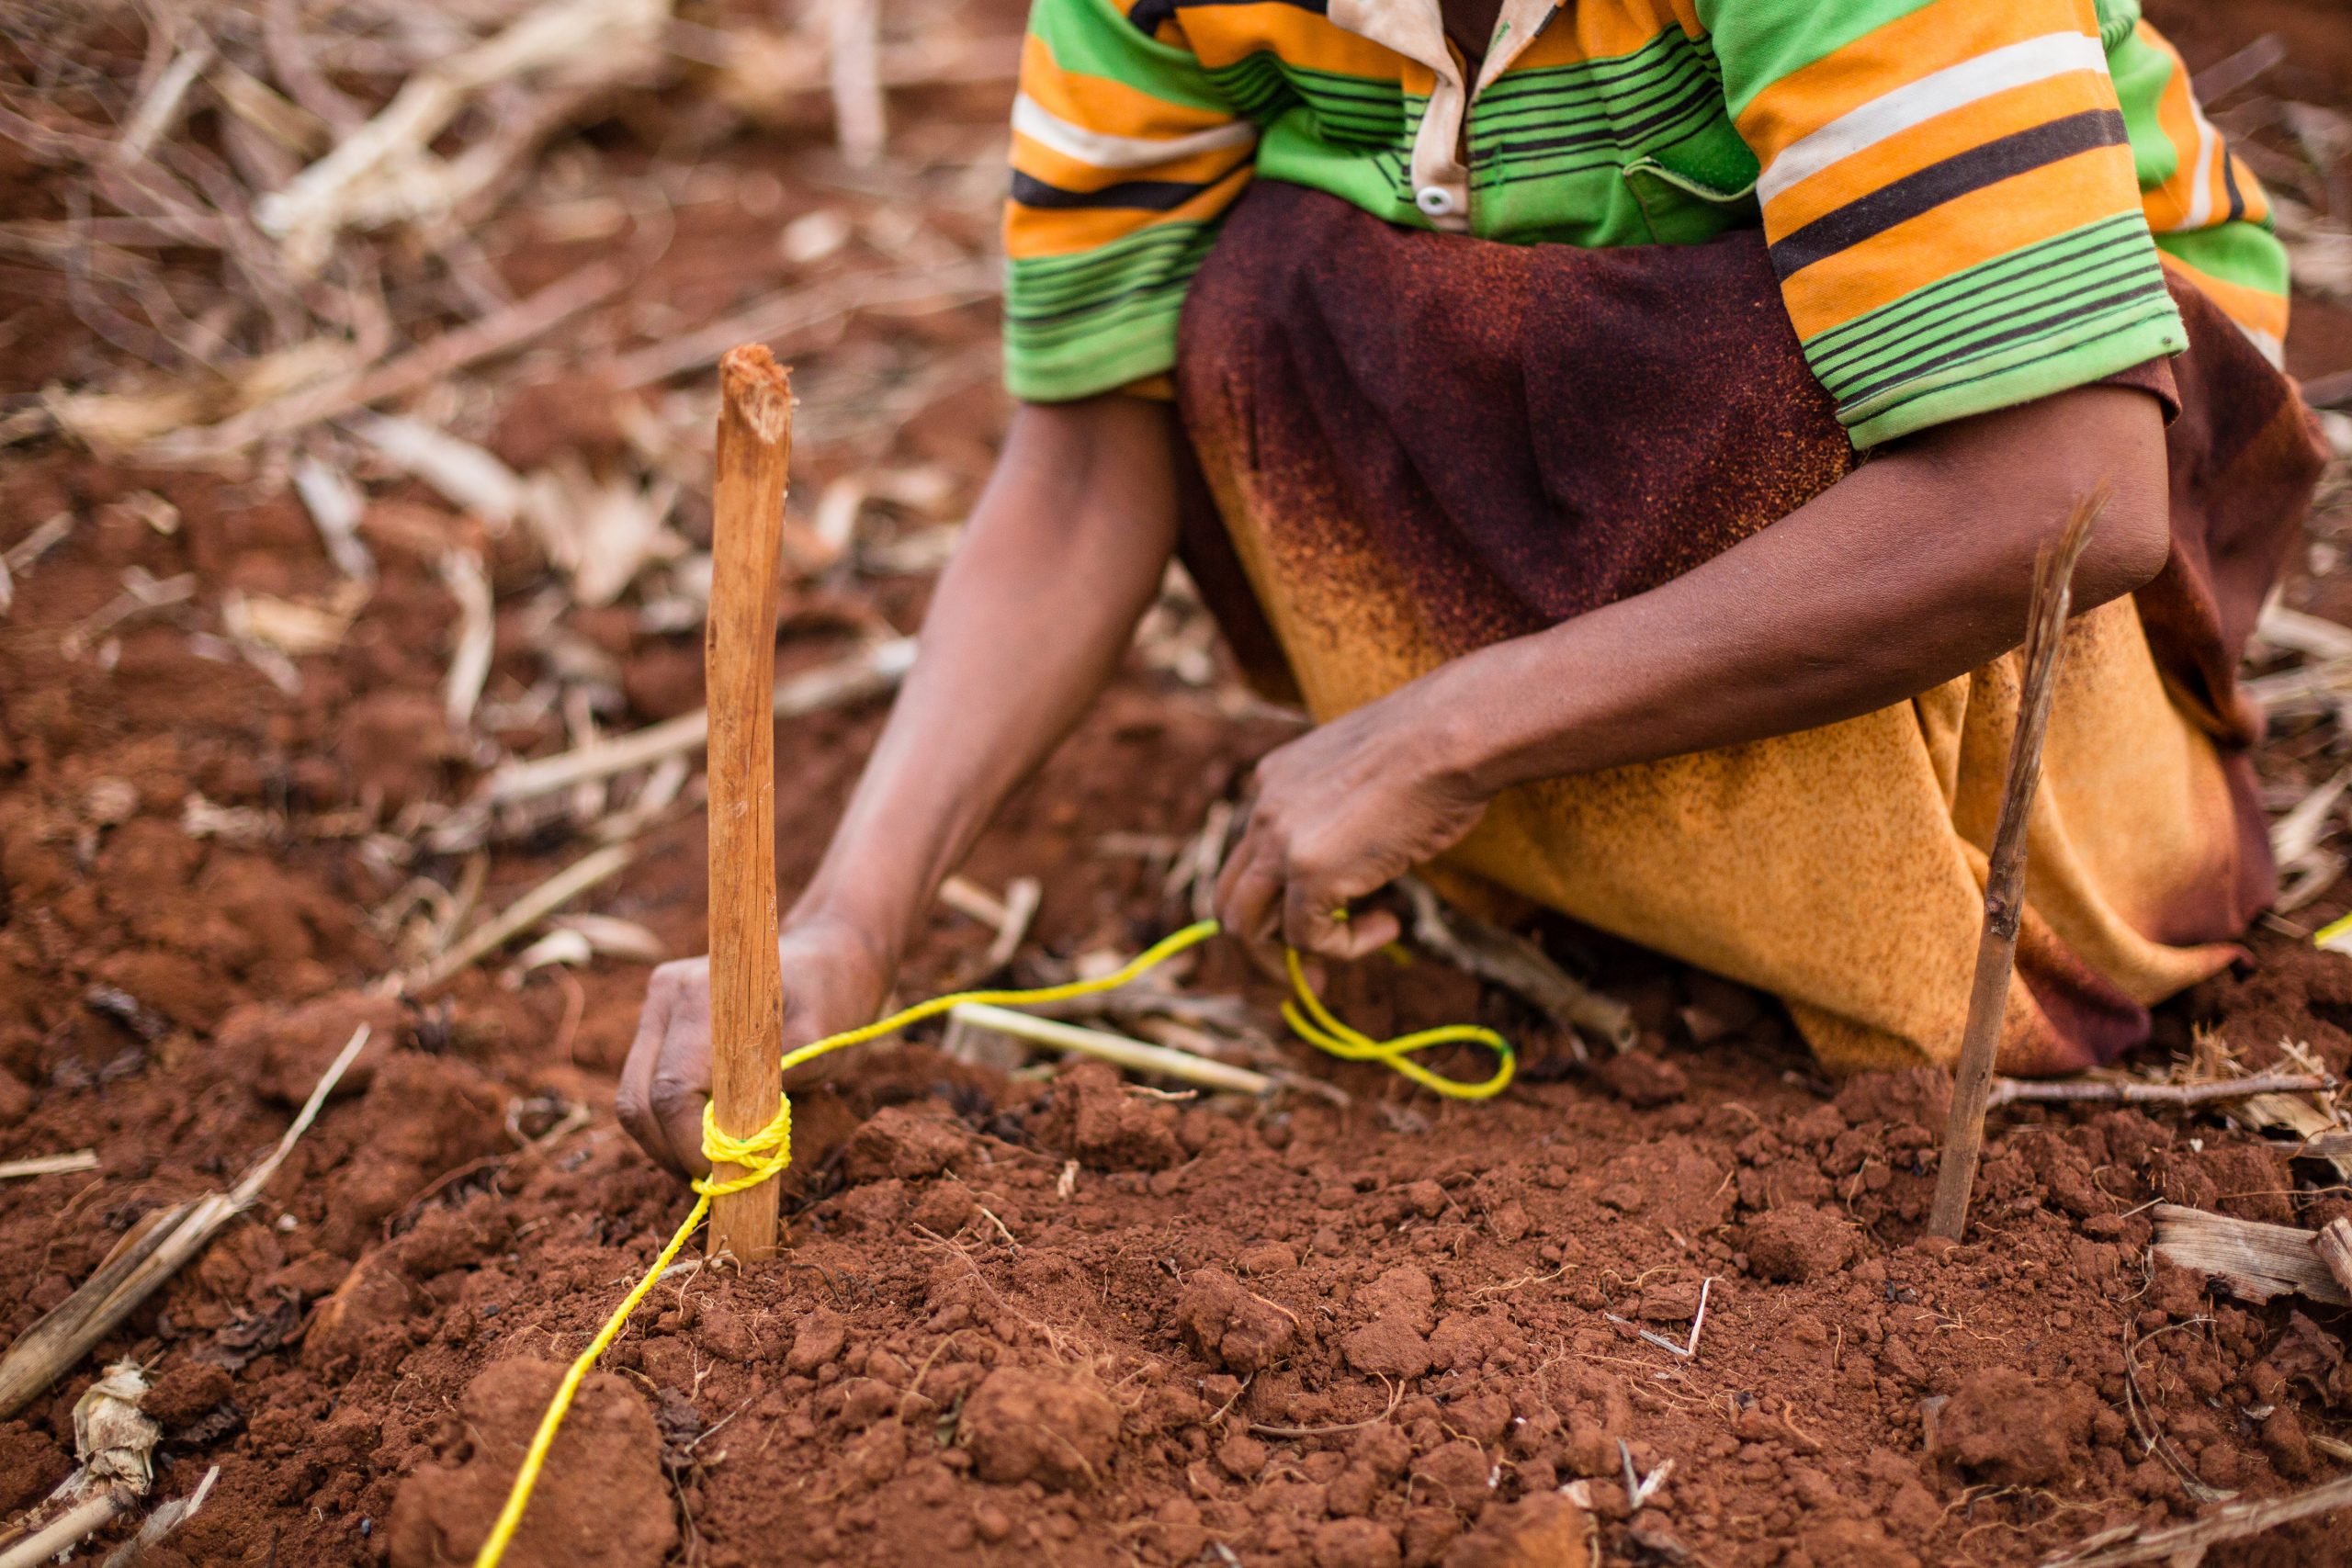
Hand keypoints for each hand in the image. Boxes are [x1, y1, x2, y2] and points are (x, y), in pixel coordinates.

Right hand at [617, 917, 894, 1179]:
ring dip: (664, 1141)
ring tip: (711, 1162)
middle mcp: (668, 994)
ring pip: (633, 1099)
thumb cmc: (832, 1003)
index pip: (671, 1092)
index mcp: (707, 996)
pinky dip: (666, 1121)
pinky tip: (704, 1134)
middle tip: (715, 1180)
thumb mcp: (820, 1051)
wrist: (827, 959)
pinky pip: (643, 1085)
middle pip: (637, 1101)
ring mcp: (656, 1005)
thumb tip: (729, 1152)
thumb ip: (770, 1095)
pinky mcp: (655, 1020)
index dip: (689, 1146)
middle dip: (670, 1152)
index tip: (723, 1174)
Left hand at [1213, 682, 1489, 972]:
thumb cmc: (1433, 748)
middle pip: (1230, 897)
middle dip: (1259, 945)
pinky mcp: (1308, 873)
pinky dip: (1345, 948)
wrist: (1450, 734)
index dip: (1275, 898)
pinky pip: (1306, 938)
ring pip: (1244, 926)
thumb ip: (1343, 814)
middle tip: (1306, 971)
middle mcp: (1262, 809)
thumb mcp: (1365, 777)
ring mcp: (1279, 842)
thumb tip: (1361, 857)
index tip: (1315, 916)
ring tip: (1326, 975)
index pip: (1249, 857)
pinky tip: (1388, 926)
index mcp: (1273, 781)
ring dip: (1281, 961)